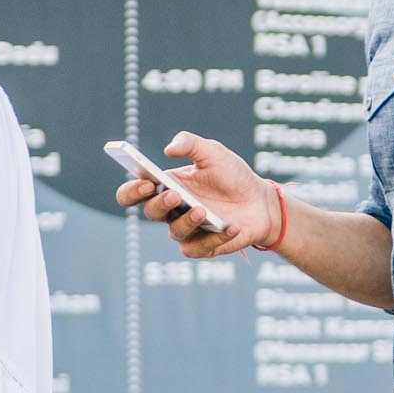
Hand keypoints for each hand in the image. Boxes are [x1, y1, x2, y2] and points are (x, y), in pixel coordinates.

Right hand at [113, 133, 279, 257]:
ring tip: (203, 211)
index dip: (132, 190)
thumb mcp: (212, 152)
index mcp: (166, 186)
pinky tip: (231, 227)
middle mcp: (172, 210)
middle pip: (150, 212)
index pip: (135, 193)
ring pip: (175, 231)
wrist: (261, 201)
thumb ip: (189, 144)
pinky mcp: (203, 246)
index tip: (146, 182)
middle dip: (159, 204)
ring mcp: (187, 230)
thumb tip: (168, 149)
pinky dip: (215, 239)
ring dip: (187, 221)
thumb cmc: (232, 175)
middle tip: (174, 195)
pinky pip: (199, 248)